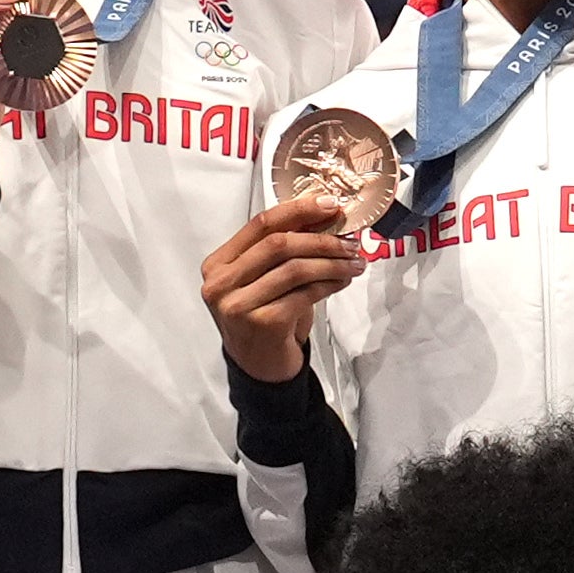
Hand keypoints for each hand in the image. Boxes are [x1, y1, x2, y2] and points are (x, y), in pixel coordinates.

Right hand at [202, 195, 366, 385]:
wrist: (260, 367)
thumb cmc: (265, 316)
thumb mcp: (267, 278)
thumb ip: (286, 248)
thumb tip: (326, 215)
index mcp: (218, 264)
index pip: (260, 224)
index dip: (298, 210)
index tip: (331, 205)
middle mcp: (220, 283)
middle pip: (278, 244)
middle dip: (321, 239)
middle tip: (351, 241)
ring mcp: (237, 305)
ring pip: (294, 268)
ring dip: (332, 262)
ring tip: (355, 262)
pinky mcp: (261, 324)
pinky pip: (304, 294)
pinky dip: (329, 284)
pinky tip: (343, 280)